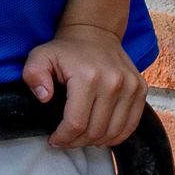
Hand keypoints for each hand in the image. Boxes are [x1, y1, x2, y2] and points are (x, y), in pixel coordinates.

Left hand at [22, 23, 146, 148]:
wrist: (94, 32)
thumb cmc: (64, 50)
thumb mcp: (40, 56)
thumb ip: (34, 75)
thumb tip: (44, 97)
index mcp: (88, 77)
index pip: (76, 122)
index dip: (64, 137)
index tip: (54, 140)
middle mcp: (114, 82)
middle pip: (96, 131)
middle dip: (77, 142)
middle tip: (65, 141)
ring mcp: (131, 86)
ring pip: (114, 132)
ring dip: (96, 142)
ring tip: (81, 138)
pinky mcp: (141, 89)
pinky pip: (131, 125)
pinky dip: (116, 136)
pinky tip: (100, 136)